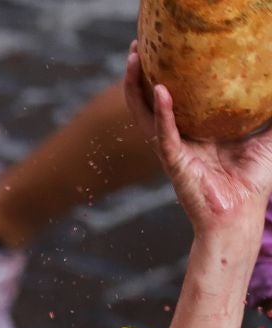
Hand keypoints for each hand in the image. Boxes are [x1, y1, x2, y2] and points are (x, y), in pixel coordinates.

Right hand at [124, 46, 271, 242]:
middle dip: (140, 74)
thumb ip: (269, 110)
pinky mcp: (174, 163)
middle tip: (140, 45)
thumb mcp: (268, 135)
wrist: (242, 214)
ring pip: (145, 113)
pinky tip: (160, 90)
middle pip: (150, 100)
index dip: (165, 74)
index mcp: (195, 131)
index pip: (174, 98)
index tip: (165, 50)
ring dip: (136, 87)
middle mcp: (179, 137)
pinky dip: (161, 112)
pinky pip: (164, 134)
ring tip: (136, 60)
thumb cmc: (254, 180)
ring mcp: (173, 150)